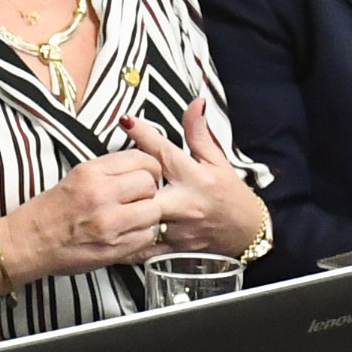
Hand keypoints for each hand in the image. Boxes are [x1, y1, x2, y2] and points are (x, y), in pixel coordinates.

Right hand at [8, 150, 166, 283]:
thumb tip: (140, 168)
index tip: (146, 175)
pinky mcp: (114, 247)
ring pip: (153, 212)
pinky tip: (126, 234)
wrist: (28, 242)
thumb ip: (109, 171)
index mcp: (91, 172)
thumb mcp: (76, 176)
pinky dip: (141, 236)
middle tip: (138, 199)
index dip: (149, 168)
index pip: (141, 159)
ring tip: (132, 218)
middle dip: (149, 192)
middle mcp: (101, 194)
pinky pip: (146, 237)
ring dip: (147, 216)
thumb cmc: (49, 212)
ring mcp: (109, 223)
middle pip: (150, 185)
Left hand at [122, 108, 264, 255]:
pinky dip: (128, 238)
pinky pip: (144, 244)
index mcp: (196, 177)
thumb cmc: (230, 194)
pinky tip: (113, 231)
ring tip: (105, 202)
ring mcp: (178, 228)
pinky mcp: (173, 248)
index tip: (126, 121)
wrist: (246, 233)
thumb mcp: (218, 161)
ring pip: (142, 219)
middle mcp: (186, 202)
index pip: (165, 152)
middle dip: (127, 179)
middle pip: (146, 188)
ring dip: (123, 209)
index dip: (143, 134)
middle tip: (108, 174)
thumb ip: (199, 133)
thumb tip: (196, 102)